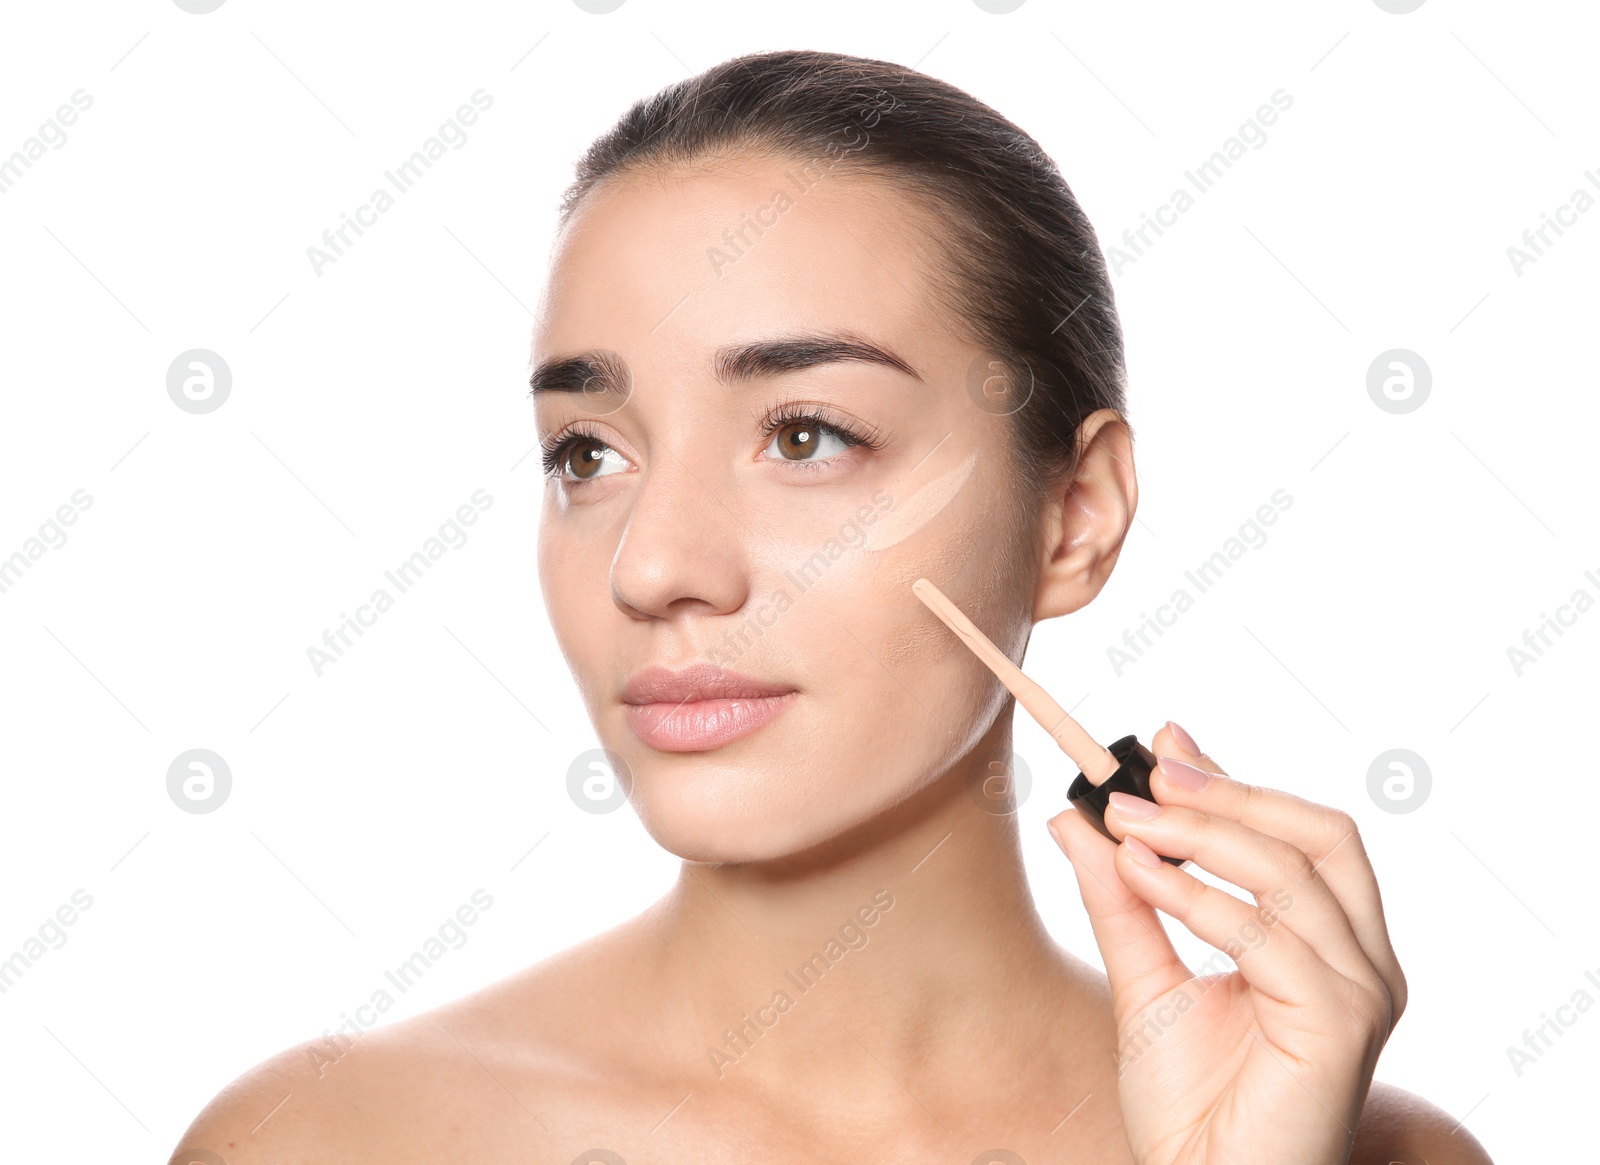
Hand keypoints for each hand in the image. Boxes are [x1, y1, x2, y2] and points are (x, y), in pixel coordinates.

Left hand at [1047, 723, 1406, 1164]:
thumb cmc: (1191, 1102)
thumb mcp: (1142, 980)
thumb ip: (1120, 899)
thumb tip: (1074, 819)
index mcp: (1332, 944)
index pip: (1299, 832)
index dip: (1233, 777)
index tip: (1160, 739)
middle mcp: (1364, 961)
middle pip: (1318, 834)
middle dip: (1227, 792)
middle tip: (1141, 773)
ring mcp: (1362, 992)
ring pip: (1294, 873)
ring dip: (1202, 834)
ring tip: (1125, 821)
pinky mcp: (1341, 1024)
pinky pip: (1269, 935)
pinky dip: (1199, 895)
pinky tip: (1142, 876)